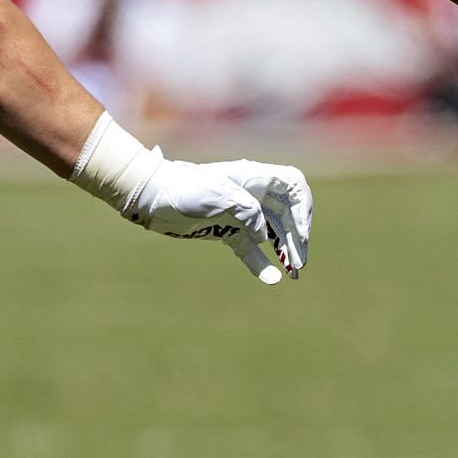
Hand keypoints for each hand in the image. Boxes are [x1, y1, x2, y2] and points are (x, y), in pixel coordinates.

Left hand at [128, 158, 313, 283]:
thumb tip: (265, 237)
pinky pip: (251, 249)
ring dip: (286, 250)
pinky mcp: (227, 232)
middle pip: (288, 213)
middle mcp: (253, 195)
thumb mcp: (218, 195)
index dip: (304, 206)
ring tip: (294, 272)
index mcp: (254, 179)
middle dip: (298, 236)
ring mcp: (240, 214)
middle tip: (300, 262)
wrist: (153, 197)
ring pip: (273, 233)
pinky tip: (272, 278)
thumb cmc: (184, 188)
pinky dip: (262, 263)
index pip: (293, 186)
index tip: (302, 230)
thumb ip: (248, 211)